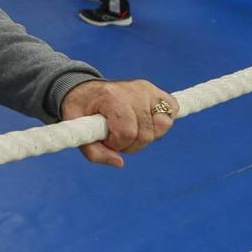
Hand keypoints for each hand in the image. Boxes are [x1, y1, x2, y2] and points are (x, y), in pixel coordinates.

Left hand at [60, 79, 174, 166]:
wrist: (87, 91)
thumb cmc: (82, 111)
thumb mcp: (78, 131)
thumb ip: (95, 152)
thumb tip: (119, 163)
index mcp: (111, 97)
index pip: (127, 131)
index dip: (118, 143)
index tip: (107, 140)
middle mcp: (133, 90)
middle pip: (146, 133)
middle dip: (131, 144)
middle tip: (117, 137)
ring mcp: (147, 89)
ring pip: (164, 123)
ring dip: (148, 135)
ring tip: (132, 131)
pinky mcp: (157, 91)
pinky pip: (173, 110)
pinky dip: (161, 123)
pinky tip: (145, 123)